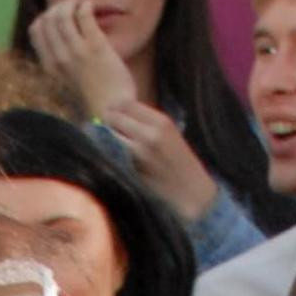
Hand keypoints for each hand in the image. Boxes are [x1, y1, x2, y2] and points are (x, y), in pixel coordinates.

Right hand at [26, 0, 137, 122]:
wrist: (112, 115)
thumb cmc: (95, 101)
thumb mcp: (69, 83)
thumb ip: (63, 64)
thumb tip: (66, 43)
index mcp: (49, 67)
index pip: (36, 29)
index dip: (47, 15)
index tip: (62, 15)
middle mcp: (58, 59)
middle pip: (47, 18)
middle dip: (60, 5)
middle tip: (75, 5)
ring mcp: (76, 53)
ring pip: (62, 14)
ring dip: (73, 2)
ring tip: (84, 4)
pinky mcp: (95, 48)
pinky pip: (83, 15)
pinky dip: (85, 5)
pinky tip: (91, 7)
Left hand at [98, 100, 218, 226]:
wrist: (191, 191)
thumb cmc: (180, 162)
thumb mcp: (170, 134)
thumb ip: (147, 123)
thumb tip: (120, 113)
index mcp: (161, 122)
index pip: (127, 104)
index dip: (115, 106)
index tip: (111, 110)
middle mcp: (148, 135)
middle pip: (114, 118)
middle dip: (107, 120)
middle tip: (104, 124)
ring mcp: (137, 154)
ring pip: (109, 136)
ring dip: (104, 136)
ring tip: (106, 139)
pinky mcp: (130, 170)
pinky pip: (111, 154)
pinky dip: (107, 151)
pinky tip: (110, 154)